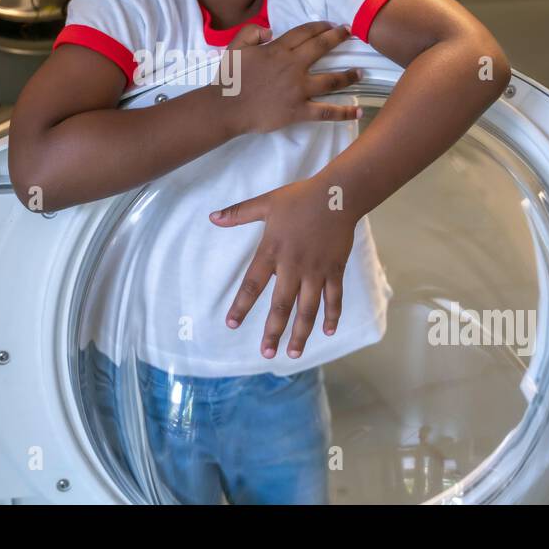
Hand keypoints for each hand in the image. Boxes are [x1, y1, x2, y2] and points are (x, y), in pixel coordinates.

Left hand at [209, 177, 359, 358]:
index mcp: (272, 251)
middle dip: (273, 332)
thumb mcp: (266, 203)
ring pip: (308, 309)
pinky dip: (332, 316)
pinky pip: (334, 298)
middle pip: (281, 305)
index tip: (231, 324)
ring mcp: (316, 270)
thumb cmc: (299, 198)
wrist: (337, 195)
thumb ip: (238, 213)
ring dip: (301, 333)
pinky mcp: (335, 270)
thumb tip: (212, 217)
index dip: (241, 306)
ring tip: (293, 353)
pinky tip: (328, 332)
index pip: (253, 284)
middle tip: (266, 353)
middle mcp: (293, 266)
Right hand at [216, 21, 362, 136]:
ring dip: (349, 75)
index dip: (320, 26)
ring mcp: (298, 89)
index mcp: (278, 50)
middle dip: (339, 38)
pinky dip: (344, 112)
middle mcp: (293, 66)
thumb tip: (270, 31)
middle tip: (350, 33)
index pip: (305, 33)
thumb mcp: (235, 47)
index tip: (331, 24)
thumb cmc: (229, 78)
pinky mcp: (299, 110)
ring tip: (360, 72)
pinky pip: (326, 111)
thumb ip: (252, 32)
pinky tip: (359, 111)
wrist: (226, 107)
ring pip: (331, 80)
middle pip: (322, 47)